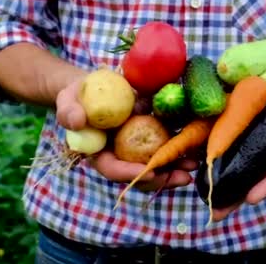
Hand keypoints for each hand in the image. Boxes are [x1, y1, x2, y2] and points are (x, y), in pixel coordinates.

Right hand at [55, 78, 195, 191]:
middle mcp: (120, 156)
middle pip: (140, 174)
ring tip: (194, 166)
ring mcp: (136, 148)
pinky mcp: (149, 136)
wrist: (93, 87)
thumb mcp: (67, 100)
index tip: (148, 172)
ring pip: (157, 164)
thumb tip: (78, 121)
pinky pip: (165, 145)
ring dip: (176, 167)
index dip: (130, 173)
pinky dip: (180, 147)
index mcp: (99, 154)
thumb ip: (69, 111)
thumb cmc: (77, 96)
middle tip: (182, 177)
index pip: (113, 169)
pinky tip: (197, 146)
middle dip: (162, 178)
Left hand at [210, 92, 265, 220]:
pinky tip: (196, 168)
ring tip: (204, 202)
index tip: (252, 198)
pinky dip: (212, 156)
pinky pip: (225, 144)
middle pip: (253, 176)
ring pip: (236, 165)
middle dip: (236, 196)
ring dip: (221, 183)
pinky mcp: (239, 129)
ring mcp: (253, 140)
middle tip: (216, 214)